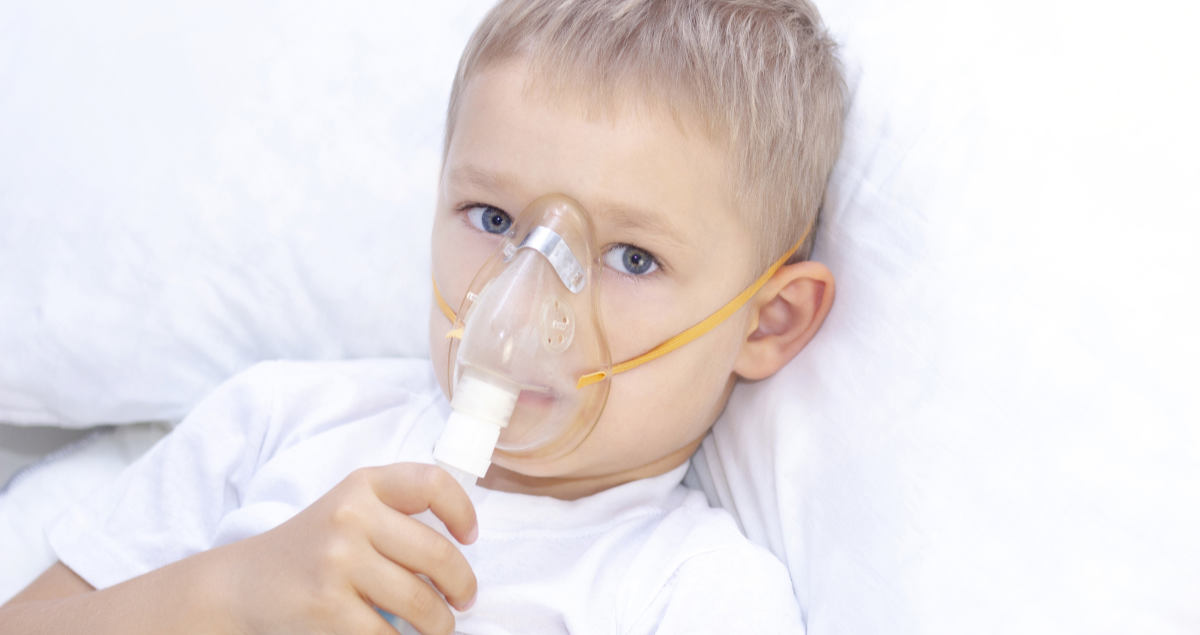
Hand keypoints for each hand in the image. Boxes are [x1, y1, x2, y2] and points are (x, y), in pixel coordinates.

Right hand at [218, 463, 477, 634]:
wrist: (241, 586)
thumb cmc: (311, 550)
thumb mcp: (348, 510)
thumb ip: (395, 515)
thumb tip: (462, 548)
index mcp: (362, 485)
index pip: (430, 483)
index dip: (461, 510)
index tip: (469, 537)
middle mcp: (350, 516)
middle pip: (436, 554)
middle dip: (462, 585)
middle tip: (464, 599)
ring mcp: (337, 562)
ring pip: (420, 601)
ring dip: (441, 623)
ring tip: (439, 626)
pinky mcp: (328, 608)